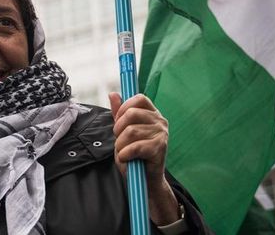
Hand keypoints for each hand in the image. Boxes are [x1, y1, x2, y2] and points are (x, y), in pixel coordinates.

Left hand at [109, 92, 179, 225]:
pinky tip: (126, 159)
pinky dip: (125, 154)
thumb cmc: (134, 155)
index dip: (124, 108)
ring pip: (131, 131)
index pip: (139, 98)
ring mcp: (162, 134)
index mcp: (152, 114)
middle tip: (120, 140)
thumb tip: (112, 93)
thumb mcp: (123, 132)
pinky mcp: (160, 148)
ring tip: (124, 152)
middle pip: (132, 113)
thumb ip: (119, 114)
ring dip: (120, 144)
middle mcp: (160, 121)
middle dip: (118, 128)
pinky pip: (136, 146)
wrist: (145, 180)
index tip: (119, 121)